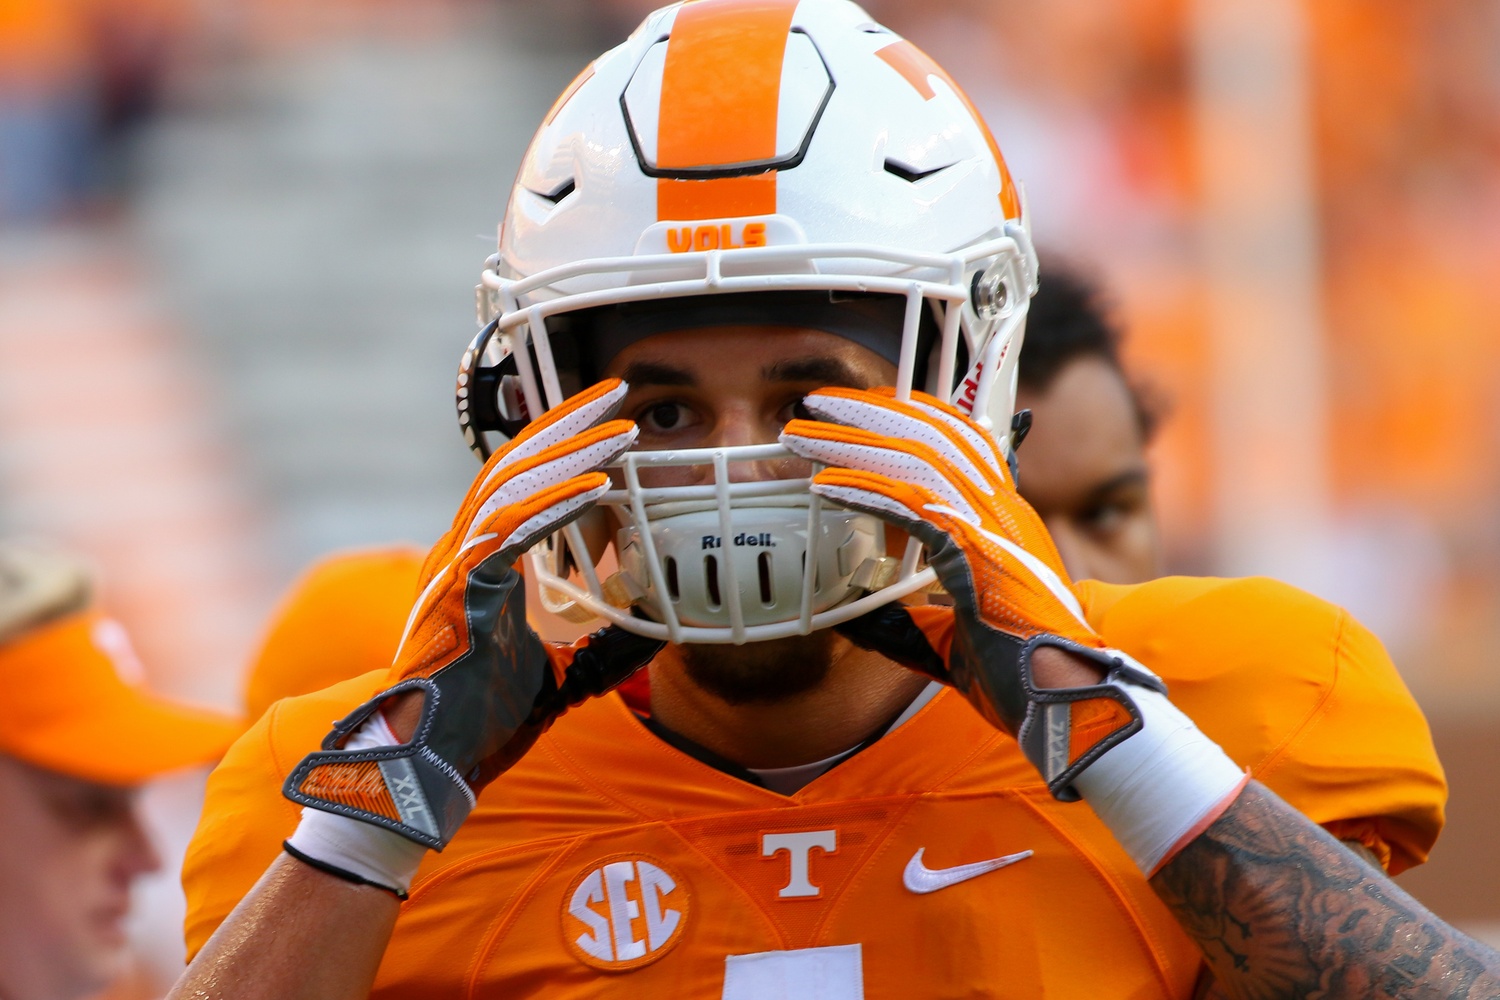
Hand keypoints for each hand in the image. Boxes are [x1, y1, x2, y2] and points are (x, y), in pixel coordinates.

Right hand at [285, 379, 662, 847]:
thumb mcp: (559, 674)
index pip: (522, 481)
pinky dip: (553, 504)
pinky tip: (597, 488)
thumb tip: (654, 631)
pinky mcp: (457, 589)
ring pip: (509, 484)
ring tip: (621, 434)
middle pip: (514, 463)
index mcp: (483, 561)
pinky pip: (507, 530)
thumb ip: (600, 646)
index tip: (611, 420)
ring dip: (567, 453)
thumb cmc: (482, 719)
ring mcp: (455, 566)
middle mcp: (464, 551)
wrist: (432, 763)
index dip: (562, 443)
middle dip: (566, 423)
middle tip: (617, 395)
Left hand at [780, 387, 1163, 798]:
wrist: (1065, 706)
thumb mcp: (947, 638)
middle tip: (815, 403)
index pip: (959, 440)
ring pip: (918, 457)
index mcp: (1003, 521)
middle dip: (870, 411)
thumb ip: (905, 621)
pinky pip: (913, 505)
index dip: (910, 415)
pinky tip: (825, 487)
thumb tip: (853, 620)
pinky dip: (865, 490)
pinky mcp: (979, 551)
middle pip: (934, 433)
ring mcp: (996, 526)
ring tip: (801, 435)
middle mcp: (1004, 509)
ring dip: (854, 440)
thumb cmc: (1019, 676)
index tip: (859, 408)